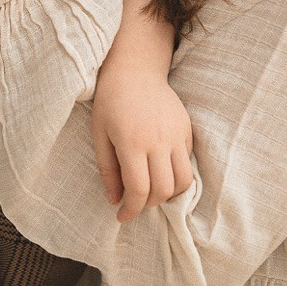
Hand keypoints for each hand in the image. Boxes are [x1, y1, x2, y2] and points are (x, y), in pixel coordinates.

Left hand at [91, 61, 194, 222]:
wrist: (135, 69)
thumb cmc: (110, 101)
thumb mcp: (99, 134)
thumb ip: (107, 169)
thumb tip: (114, 200)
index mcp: (132, 142)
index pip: (139, 190)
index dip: (130, 210)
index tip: (121, 216)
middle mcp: (158, 141)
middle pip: (163, 190)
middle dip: (148, 204)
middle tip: (134, 200)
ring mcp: (176, 134)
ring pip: (183, 181)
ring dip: (168, 194)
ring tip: (151, 189)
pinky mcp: (187, 129)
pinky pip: (187, 162)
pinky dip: (176, 174)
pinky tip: (160, 169)